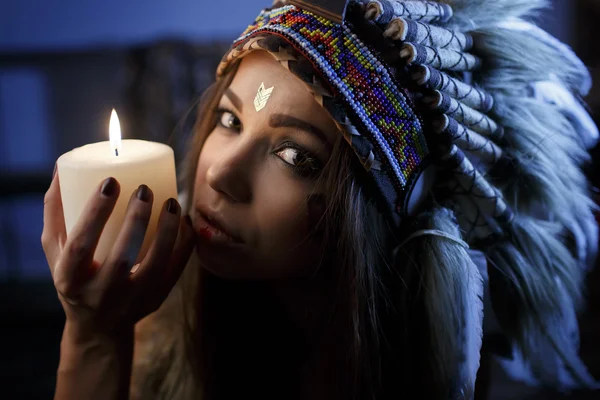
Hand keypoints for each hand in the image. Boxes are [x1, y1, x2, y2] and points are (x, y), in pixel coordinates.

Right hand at [42, 170, 194, 338]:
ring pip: (156, 265)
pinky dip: (184, 244)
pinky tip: (184, 221)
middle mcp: (100, 293)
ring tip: (172, 202)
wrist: (98, 325)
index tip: (110, 182)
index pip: (80, 245)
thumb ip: (56, 209)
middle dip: (136, 219)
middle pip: (121, 257)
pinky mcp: (156, 299)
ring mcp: (132, 299)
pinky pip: (176, 270)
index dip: (95, 213)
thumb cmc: (75, 274)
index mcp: (69, 278)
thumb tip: (63, 165)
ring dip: (167, 231)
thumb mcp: (55, 248)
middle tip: (145, 189)